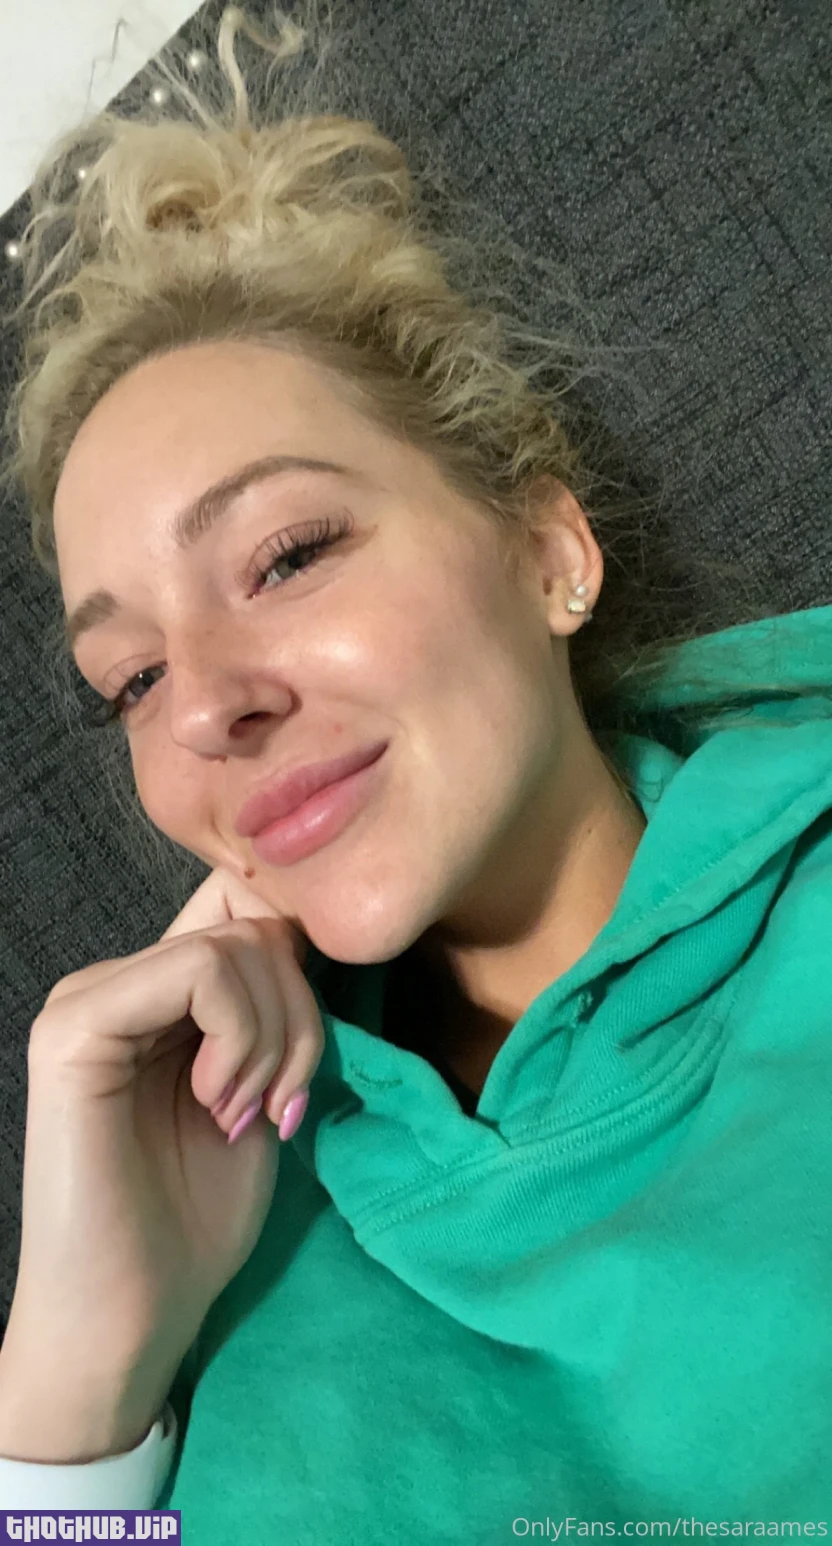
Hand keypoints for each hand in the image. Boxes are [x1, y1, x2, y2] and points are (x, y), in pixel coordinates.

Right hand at [3, 865, 324, 1442]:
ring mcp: (87, 998)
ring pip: (234, 945)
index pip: (244, 905)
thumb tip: (315, 934)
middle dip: (299, 1016)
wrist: (132, 1318)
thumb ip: (274, 1013)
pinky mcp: (74, 1028)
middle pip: (253, 927)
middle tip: (281, 1105)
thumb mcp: (262, 1091)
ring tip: (248, 1116)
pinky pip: (195, 971)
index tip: (304, 1060)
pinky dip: (239, 1037)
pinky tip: (219, 1105)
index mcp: (155, 995)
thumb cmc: (196, 1220)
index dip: (301, 959)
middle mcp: (115, 982)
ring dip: (273, 1038)